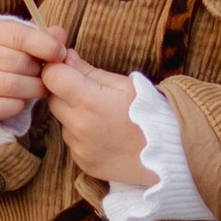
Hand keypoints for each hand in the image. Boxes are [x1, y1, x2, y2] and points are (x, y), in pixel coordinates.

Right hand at [0, 10, 63, 141]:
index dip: (46, 45)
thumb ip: (44, 38)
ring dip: (33, 89)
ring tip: (37, 88)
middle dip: (39, 71)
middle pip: (19, 63)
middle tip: (45, 76)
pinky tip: (20, 101)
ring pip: (12, 86)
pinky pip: (3, 107)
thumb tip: (59, 33)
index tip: (61, 54)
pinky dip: (18, 106)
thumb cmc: (5, 60)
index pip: (20, 36)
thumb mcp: (21, 43)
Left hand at [40, 47, 149, 189]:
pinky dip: (82, 134)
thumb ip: (90, 71)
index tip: (66, 67)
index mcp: (89, 101)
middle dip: (64, 90)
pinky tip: (104, 133)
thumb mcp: (124, 84)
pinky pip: (72, 142)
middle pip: (52, 99)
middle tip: (88, 91)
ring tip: (102, 116)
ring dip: (73, 114)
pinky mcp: (82, 163)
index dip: (56, 68)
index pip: (51, 77)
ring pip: (62, 122)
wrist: (168, 154)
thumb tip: (65, 57)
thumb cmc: (150, 113)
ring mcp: (79, 148)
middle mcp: (79, 127)